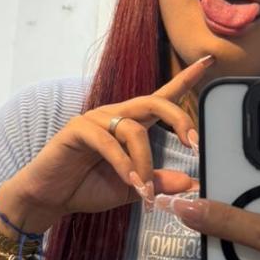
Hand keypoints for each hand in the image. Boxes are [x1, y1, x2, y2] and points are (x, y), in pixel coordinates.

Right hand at [1, 58, 210, 229]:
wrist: (50, 198)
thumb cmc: (89, 187)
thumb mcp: (134, 189)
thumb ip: (159, 183)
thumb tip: (191, 183)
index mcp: (133, 123)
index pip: (163, 96)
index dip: (186, 78)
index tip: (209, 60)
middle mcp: (116, 115)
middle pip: (155, 102)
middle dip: (179, 120)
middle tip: (194, 145)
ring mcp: (96, 119)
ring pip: (134, 130)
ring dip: (145, 163)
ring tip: (146, 190)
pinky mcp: (76, 130)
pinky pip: (107, 142)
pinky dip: (123, 165)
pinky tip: (131, 184)